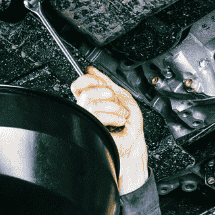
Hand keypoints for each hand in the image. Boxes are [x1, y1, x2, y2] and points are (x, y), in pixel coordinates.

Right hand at [71, 67, 148, 193]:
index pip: (79, 86)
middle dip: (104, 92)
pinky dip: (112, 115)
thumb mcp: (121, 96)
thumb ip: (106, 81)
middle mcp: (87, 111)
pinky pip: (94, 114)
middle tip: (116, 100)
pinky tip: (119, 121)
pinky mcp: (90, 130)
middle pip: (83, 92)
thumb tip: (90, 69)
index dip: (88, 80)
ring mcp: (88, 121)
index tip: (101, 82)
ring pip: (88, 102)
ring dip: (112, 106)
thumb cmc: (131, 127)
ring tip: (123, 115)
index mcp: (93, 101)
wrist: (134, 145)